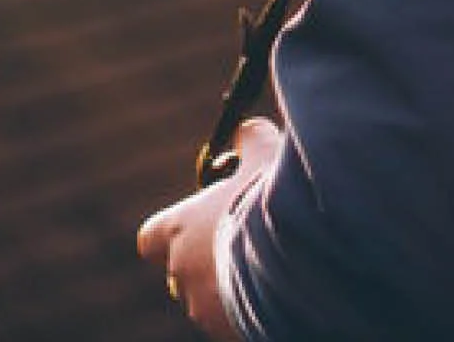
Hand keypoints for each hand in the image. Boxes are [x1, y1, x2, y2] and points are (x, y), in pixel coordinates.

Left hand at [138, 118, 282, 339]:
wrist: (303, 262)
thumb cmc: (275, 206)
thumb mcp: (264, 156)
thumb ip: (249, 140)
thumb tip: (246, 131)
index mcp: (180, 231)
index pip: (150, 239)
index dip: (172, 232)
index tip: (198, 223)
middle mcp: (183, 274)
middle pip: (183, 272)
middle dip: (209, 262)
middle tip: (245, 245)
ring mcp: (205, 311)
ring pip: (210, 302)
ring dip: (231, 288)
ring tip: (271, 271)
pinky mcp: (230, 335)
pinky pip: (235, 321)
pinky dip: (251, 310)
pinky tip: (281, 293)